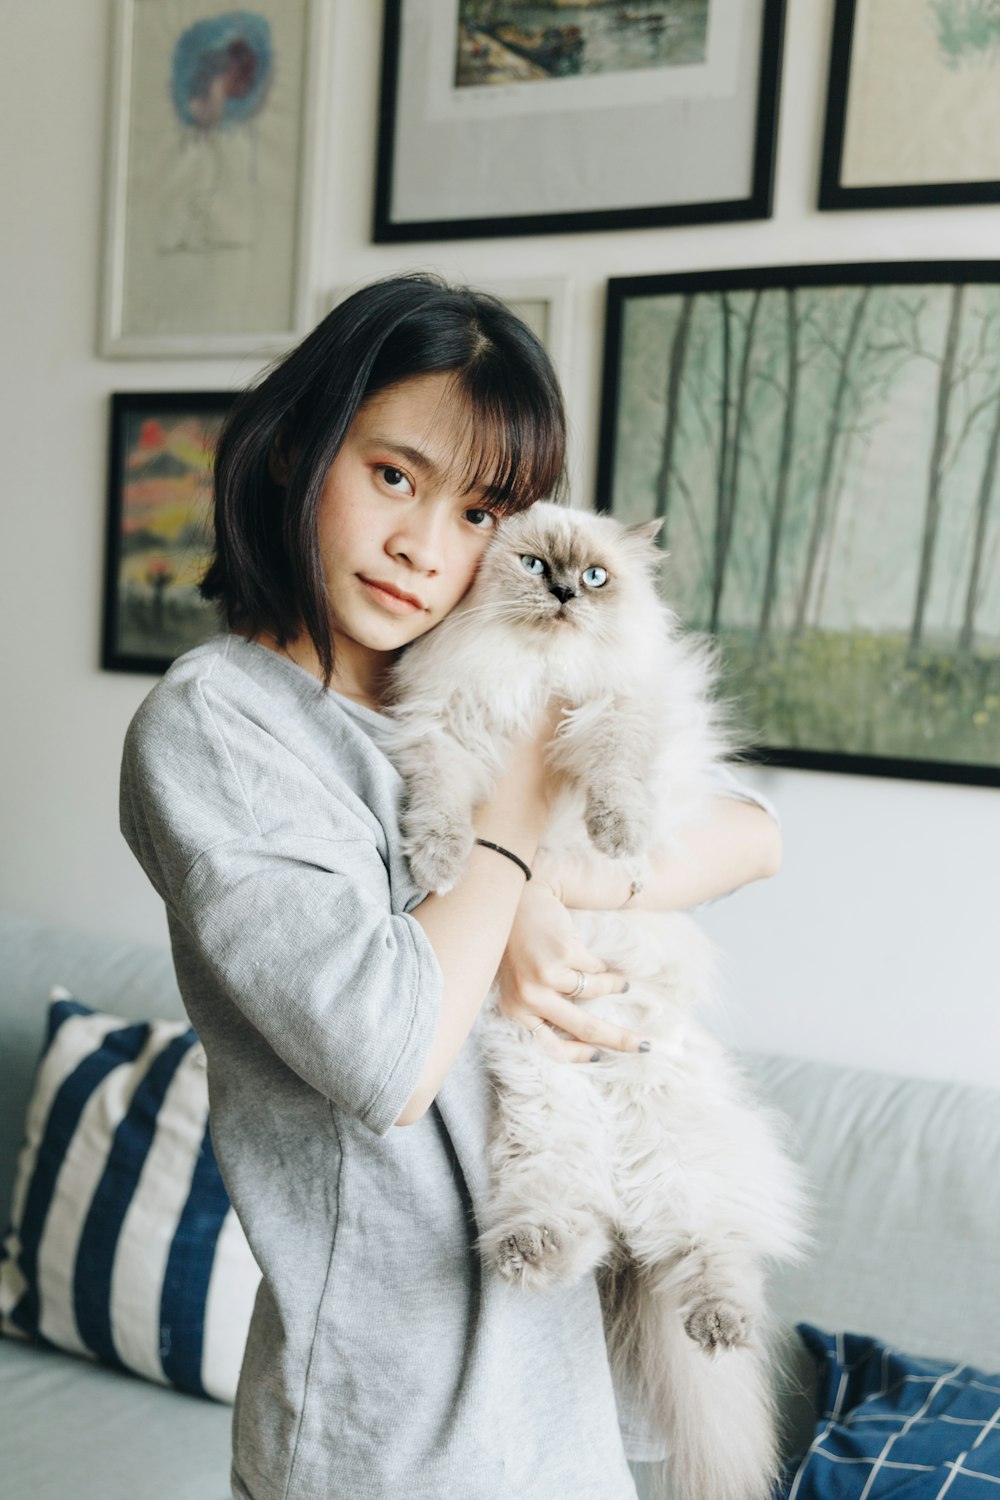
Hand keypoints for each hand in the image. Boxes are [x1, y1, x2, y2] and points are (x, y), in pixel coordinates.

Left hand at [496, 879, 648, 1062]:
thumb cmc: (518, 944)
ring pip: (594, 993)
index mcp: (516, 1010)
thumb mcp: (521, 982)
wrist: (513, 899)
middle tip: (644, 1045)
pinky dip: (600, 966)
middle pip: (583, 1027)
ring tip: (620, 983)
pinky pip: (595, 968)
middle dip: (619, 1039)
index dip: (579, 1055)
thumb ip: (542, 1006)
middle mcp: (528, 997)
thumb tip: (585, 1037)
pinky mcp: (562, 954)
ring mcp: (545, 976)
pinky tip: (592, 956)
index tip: (600, 1055)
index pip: (550, 1047)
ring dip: (612, 987)